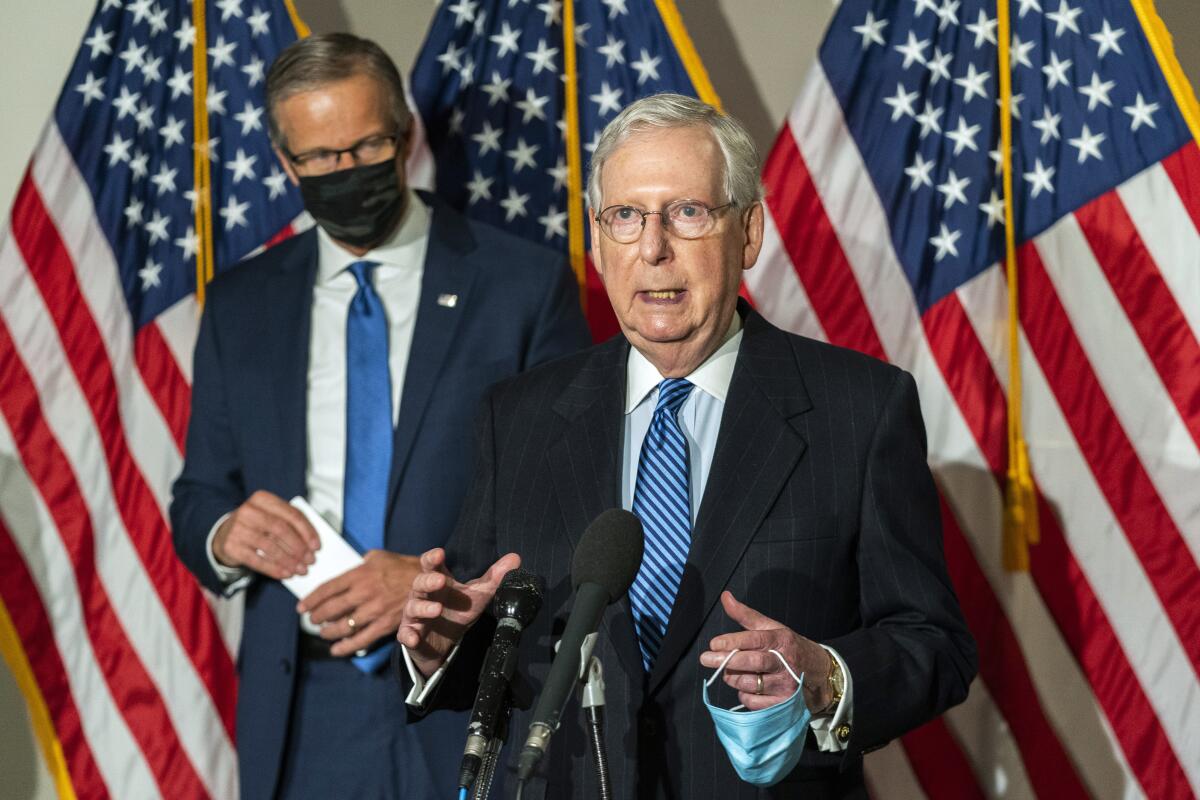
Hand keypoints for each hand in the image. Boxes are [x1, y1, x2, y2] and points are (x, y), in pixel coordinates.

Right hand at [211, 490, 318, 579]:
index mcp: (263, 499)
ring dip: (289, 560)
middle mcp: (248, 510)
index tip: (316, 546)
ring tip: (300, 570)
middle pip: (281, 529)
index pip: (291, 514)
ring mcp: (237, 528)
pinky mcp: (231, 546)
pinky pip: (256, 560)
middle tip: (310, 560)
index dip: (307, 531)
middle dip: (298, 547)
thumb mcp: (271, 516)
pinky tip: (285, 574)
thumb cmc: (257, 525)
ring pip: (270, 546)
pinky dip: (274, 569)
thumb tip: (311, 543)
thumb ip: (289, 523)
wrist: (224, 534)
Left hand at [297, 551, 420, 656]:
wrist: (428, 582)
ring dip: (328, 632)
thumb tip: (347, 570)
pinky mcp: (384, 625)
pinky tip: (336, 650)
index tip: (301, 607)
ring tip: (322, 632)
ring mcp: (374, 611)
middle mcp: (364, 593)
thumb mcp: (379, 556)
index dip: (312, 599)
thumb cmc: (403, 567)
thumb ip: (360, 563)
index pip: (328, 588)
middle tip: (311, 620)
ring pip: (343, 626)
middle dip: (317, 616)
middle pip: (331, 609)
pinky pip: (361, 640)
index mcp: (360, 574)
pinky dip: (346, 647)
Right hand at [396, 548, 520, 677]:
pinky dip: (409, 635)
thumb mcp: (478, 595)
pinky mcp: (410, 634)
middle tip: (440, 580)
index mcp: (438, 581)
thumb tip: (516, 558)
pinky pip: (406, 634)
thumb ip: (494, 578)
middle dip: (428, 581)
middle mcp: (423, 595)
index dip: (433, 558)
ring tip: (436, 609)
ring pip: (413, 607)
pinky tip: (413, 638)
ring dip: (423, 608)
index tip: (440, 553)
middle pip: (420, 583)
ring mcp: (414, 615)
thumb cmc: (458, 610)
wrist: (443, 642)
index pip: (431, 565)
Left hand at [700, 591, 831, 711]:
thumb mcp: (773, 628)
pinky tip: (745, 687)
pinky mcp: (783, 704)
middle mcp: (785, 663)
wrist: (820, 675)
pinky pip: (753, 702)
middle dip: (726, 661)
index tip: (714, 643)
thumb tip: (725, 597)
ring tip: (728, 671)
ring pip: (749, 683)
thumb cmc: (789, 648)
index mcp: (782, 640)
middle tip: (705, 659)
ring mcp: (785, 685)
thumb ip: (747, 615)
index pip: (755, 640)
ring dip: (732, 678)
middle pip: (752, 663)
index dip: (732, 642)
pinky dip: (743, 694)